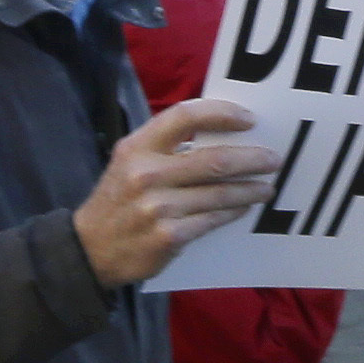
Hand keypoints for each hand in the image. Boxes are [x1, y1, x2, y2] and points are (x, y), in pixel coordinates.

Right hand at [73, 98, 281, 286]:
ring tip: (267, 186)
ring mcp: (158, 207)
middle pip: (214, 160)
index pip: (185, 116)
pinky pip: (212, 219)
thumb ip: (166, 147)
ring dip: (250, 189)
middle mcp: (146, 173)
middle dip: (252, 158)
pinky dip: (233, 211)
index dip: (222, 113)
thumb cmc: (118, 199)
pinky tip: (244, 207)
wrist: (90, 249)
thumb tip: (222, 137)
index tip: (249, 119)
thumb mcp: (130, 162)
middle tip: (274, 159)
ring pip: (219, 193)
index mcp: (137, 147)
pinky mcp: (169, 236)